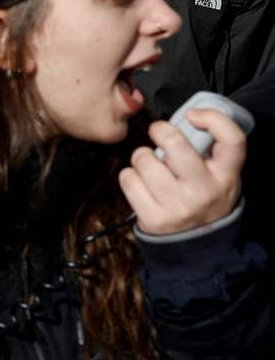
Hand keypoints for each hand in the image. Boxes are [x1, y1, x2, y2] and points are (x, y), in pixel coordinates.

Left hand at [121, 111, 245, 235]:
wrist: (197, 244)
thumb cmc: (205, 198)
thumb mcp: (220, 176)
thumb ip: (208, 151)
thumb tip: (183, 119)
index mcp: (226, 176)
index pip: (232, 139)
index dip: (213, 118)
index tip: (193, 115)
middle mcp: (204, 191)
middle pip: (175, 143)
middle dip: (160, 130)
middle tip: (158, 133)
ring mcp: (178, 206)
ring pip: (144, 159)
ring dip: (141, 156)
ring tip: (151, 166)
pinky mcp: (154, 218)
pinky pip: (128, 179)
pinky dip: (130, 176)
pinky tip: (141, 183)